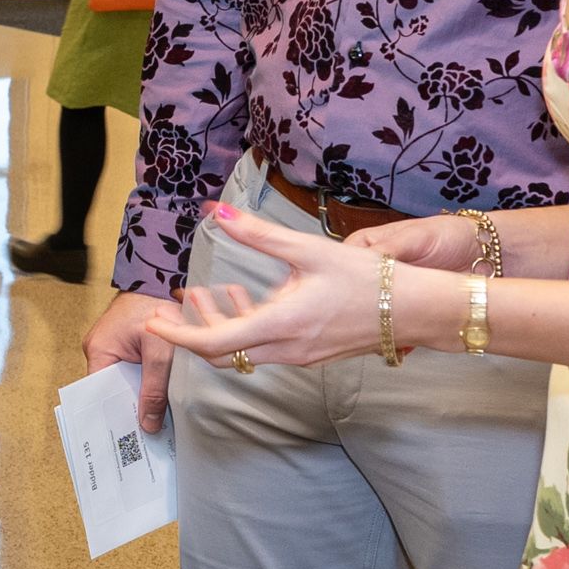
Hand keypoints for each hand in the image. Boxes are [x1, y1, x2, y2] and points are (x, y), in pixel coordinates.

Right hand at [85, 291, 184, 432]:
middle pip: (110, 389)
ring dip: (136, 394)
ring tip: (151, 420)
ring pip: (122, 380)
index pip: (99, 393)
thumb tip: (148, 426)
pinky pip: (129, 369)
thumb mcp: (160, 353)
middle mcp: (99, 349)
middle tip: (143, 435)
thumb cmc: (159, 306)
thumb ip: (155, 390)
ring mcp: (110, 345)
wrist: (163, 276)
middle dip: (127, 408)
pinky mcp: (124, 342)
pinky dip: (141, 381)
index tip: (124, 436)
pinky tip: (155, 394)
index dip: (112, 414)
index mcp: (99, 350)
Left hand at [151, 204, 465, 372]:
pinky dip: (245, 326)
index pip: (214, 344)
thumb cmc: (367, 279)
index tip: (152, 321)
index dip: (177, 336)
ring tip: (202, 292)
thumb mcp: (308, 250)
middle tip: (173, 303)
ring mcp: (298, 356)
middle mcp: (285, 349)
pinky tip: (244, 297)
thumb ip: (258, 234)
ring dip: (219, 325)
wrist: (415, 311)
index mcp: (280, 325)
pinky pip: (264, 347)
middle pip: (222, 353)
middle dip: (191, 330)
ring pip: (243, 351)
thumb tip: (216, 213)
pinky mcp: (310, 353)